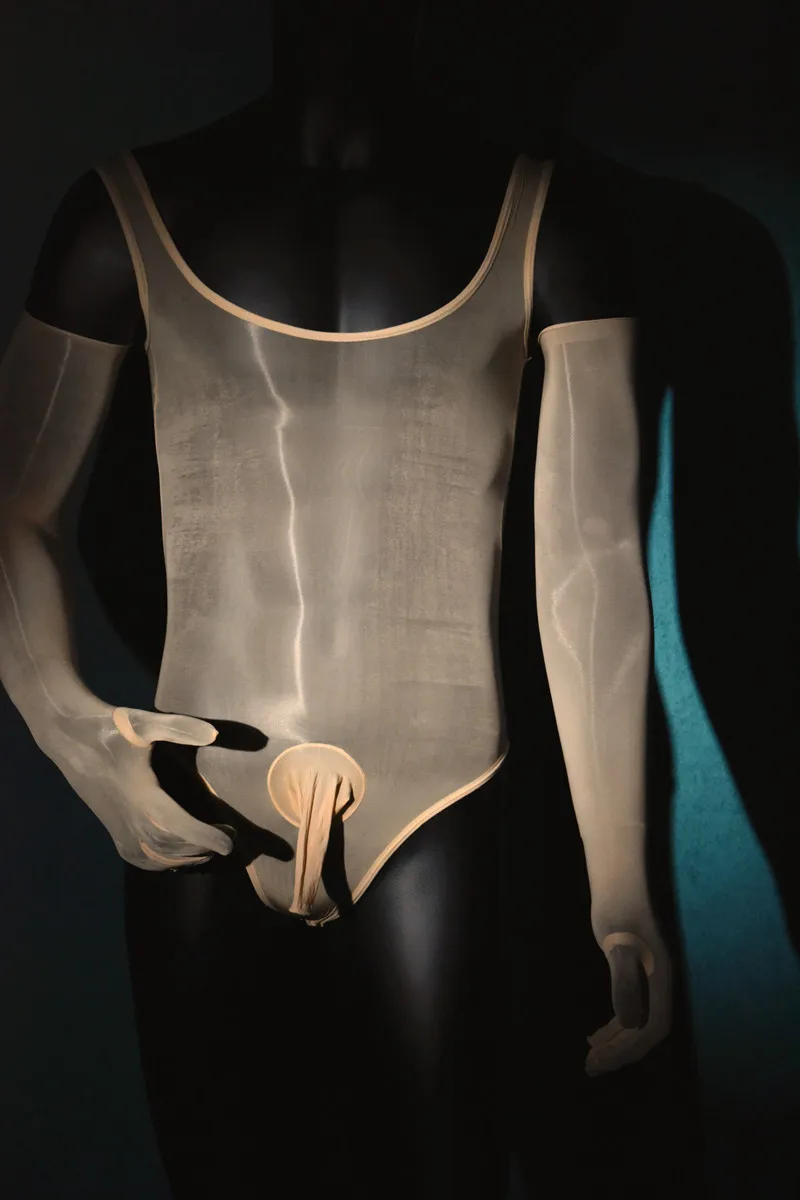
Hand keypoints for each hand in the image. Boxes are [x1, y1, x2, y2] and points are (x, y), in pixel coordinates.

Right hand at [37, 701, 233, 869]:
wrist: (69, 737)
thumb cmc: (110, 728)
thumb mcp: (144, 723)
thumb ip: (179, 728)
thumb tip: (213, 735)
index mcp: (141, 794)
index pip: (178, 826)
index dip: (205, 838)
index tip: (229, 842)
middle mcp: (129, 816)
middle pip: (168, 848)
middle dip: (200, 848)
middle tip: (226, 838)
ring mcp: (117, 825)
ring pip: (152, 857)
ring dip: (182, 858)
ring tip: (207, 849)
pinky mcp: (111, 826)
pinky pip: (136, 856)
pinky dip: (158, 863)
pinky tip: (175, 856)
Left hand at [585, 916, 672, 1076]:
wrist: (618, 887)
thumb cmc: (617, 912)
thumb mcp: (618, 946)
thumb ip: (625, 981)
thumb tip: (630, 1023)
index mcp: (660, 982)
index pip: (652, 1029)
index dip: (629, 1049)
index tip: (601, 1060)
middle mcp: (659, 986)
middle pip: (645, 1032)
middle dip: (621, 1052)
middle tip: (591, 1067)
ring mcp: (649, 981)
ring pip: (637, 1024)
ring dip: (616, 1043)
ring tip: (591, 1056)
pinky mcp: (635, 976)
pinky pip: (630, 1011)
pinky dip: (614, 1027)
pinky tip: (596, 1033)